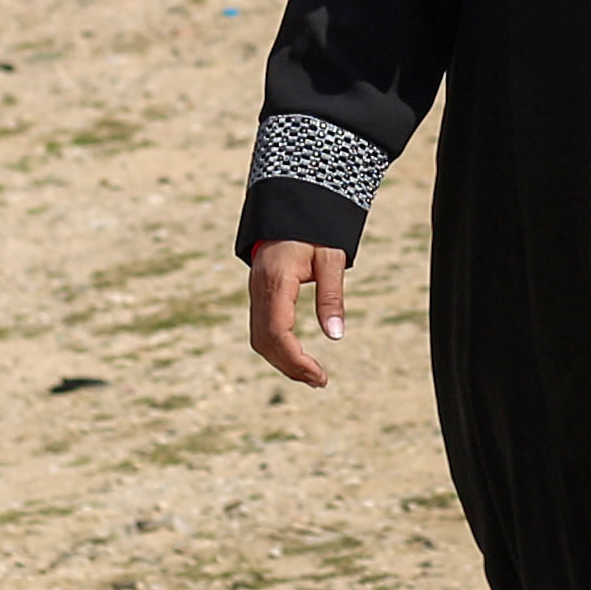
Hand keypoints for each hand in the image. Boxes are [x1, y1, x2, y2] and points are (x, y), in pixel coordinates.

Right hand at [247, 239, 346, 389]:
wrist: (289, 208)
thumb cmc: (313, 231)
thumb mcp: (330, 259)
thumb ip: (332, 296)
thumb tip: (335, 336)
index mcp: (276, 281)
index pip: (279, 333)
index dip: (296, 360)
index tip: (320, 375)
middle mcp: (259, 291)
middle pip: (266, 342)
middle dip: (290, 367)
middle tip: (320, 380)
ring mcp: (255, 293)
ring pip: (260, 339)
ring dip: (283, 361)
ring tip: (311, 375)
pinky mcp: (259, 295)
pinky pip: (262, 330)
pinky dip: (277, 349)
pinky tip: (296, 357)